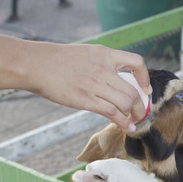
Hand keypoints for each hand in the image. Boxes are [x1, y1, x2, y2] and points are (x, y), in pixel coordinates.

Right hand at [25, 43, 150, 131]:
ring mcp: (95, 84)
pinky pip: (112, 112)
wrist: (36, 64)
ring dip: (134, 115)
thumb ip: (102, 64)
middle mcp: (103, 68)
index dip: (145, 78)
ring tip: (134, 122)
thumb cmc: (57, 60)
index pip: (136, 62)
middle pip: (133, 90)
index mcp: (104, 54)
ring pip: (126, 102)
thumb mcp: (86, 54)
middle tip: (140, 113)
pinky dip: (123, 122)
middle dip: (141, 106)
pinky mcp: (85, 99)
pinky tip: (126, 127)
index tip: (145, 89)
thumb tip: (115, 81)